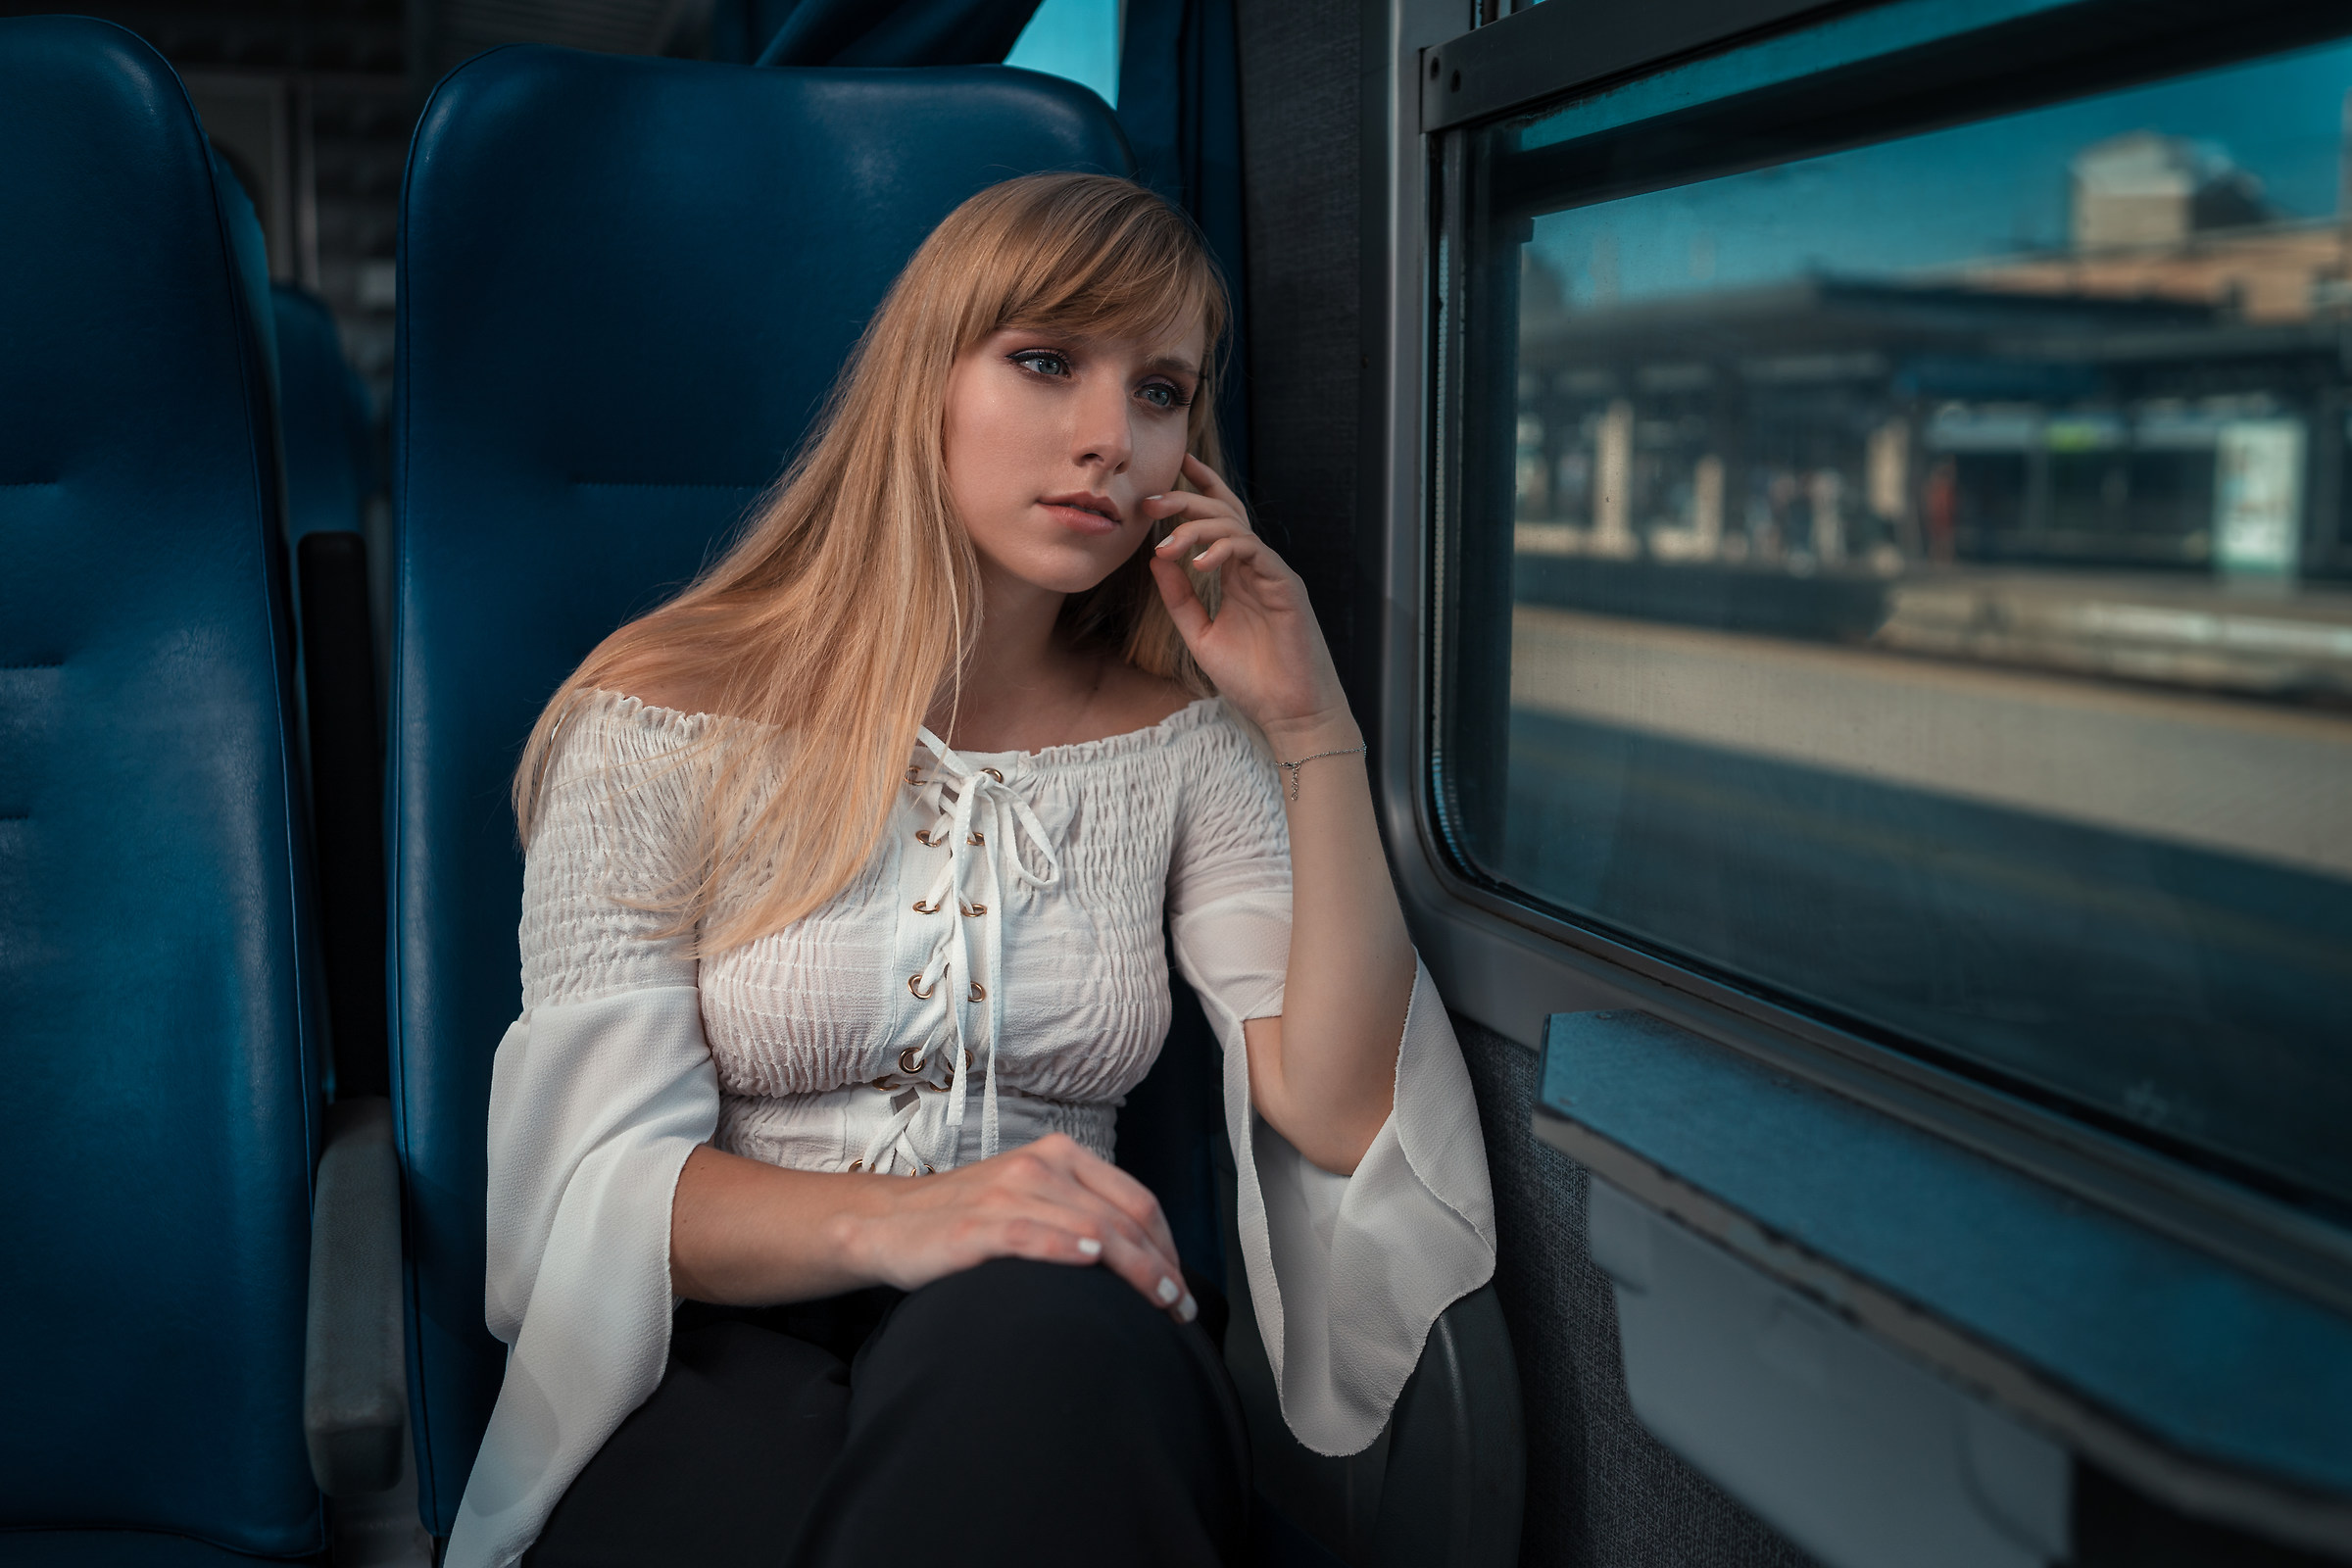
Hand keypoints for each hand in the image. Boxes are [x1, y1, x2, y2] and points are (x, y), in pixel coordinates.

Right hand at [847, 1133, 1195, 1321]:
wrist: (890, 1224)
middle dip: (1161, 1267)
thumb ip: (1080, 1214)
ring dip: (1134, 1269)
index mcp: (1062, 1156)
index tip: (1182, 1287)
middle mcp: (1041, 1166)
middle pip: (1123, 1218)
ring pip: (1091, 1227)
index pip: (1137, 1200)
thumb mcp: (1033, 1200)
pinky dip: (1066, 1248)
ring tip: (1158, 1306)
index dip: (1169, 1246)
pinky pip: (1032, 1234)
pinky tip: (1091, 1265)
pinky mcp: (977, 1225)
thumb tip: (1142, 1262)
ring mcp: (1009, 1192)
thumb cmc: (969, 1221)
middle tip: (1180, 1310)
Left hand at [1145, 455, 1353, 746]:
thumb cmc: (1251, 679)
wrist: (1288, 712)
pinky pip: (1253, 552)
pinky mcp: (1286, 586)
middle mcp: (1255, 568)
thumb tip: (1155, 559)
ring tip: (1168, 546)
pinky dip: (1224, 551)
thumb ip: (1179, 597)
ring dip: (1197, 528)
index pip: (1219, 521)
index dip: (1200, 489)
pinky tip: (1199, 564)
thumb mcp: (1199, 635)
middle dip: (1186, 501)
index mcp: (1236, 575)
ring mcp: (1272, 574)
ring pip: (1235, 527)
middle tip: (1151, 503)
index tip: (1174, 469)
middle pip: (1223, 514)